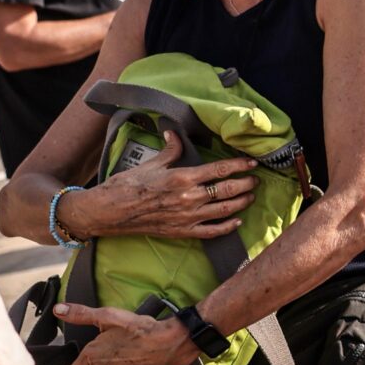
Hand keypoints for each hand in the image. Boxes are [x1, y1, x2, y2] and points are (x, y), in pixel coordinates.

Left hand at [59, 303, 198, 364]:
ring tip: (131, 353)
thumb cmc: (141, 328)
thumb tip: (57, 309)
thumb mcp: (109, 315)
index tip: (88, 359)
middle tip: (118, 346)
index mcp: (92, 357)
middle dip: (102, 362)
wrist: (173, 342)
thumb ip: (80, 314)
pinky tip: (140, 363)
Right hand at [65, 130, 255, 240]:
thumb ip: (170, 149)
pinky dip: (228, 227)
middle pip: (228, 190)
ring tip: (251, 196)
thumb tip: (174, 132)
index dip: (239, 166)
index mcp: (183, 178)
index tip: (253, 163)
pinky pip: (212, 231)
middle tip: (256, 179)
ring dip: (242, 203)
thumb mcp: (151, 163)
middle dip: (246, 184)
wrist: (109, 211)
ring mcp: (187, 217)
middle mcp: (189, 198)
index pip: (219, 170)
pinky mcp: (182, 232)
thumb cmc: (127, 185)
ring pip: (225, 211)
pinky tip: (237, 221)